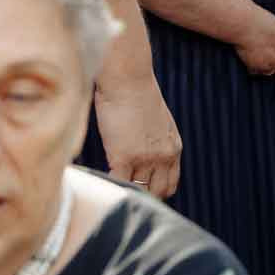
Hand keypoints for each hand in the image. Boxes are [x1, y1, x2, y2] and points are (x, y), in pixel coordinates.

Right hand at [96, 74, 182, 198]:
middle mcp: (164, 156)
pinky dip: (109, 185)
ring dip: (125, 192)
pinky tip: (100, 181)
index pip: (171, 183)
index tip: (142, 191)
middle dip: (143, 195)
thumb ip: (156, 140)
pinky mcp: (124, 157)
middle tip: (125, 194)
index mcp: (174, 147)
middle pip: (158, 192)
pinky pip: (118, 183)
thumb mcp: (158, 120)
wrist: (127, 78)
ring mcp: (145, 159)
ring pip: (139, 191)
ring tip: (111, 190)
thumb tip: (143, 152)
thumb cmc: (135, 92)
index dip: (156, 190)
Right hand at [233, 14, 274, 77]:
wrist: (241, 23)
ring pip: (272, 71)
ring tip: (261, 59)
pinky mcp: (256, 67)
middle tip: (271, 56)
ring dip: (268, 67)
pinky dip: (256, 68)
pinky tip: (252, 60)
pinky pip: (258, 72)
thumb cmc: (258, 19)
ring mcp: (268, 63)